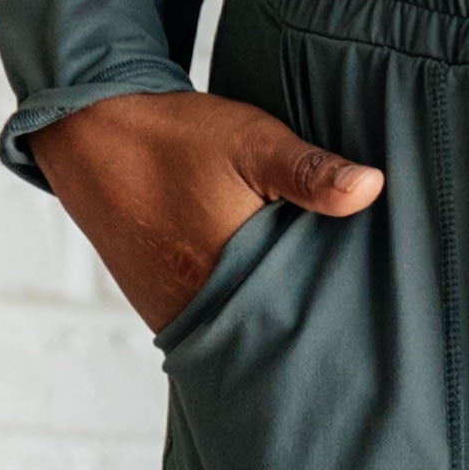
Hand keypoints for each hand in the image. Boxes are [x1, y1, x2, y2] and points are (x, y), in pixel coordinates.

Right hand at [32, 89, 380, 337]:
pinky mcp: (165, 309)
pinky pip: (219, 323)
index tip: (377, 308)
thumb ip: (310, 170)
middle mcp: (202, 312)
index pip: (306, 318)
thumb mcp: (251, 141)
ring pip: (247, 331)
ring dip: (279, 318)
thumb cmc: (174, 137)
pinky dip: (246, 311)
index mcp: (231, 280)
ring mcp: (178, 316)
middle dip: (316, 321)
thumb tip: (373, 188)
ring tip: (323, 303)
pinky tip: (272, 292)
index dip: (342, 313)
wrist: (90, 137)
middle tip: (359, 312)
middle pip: (278, 332)